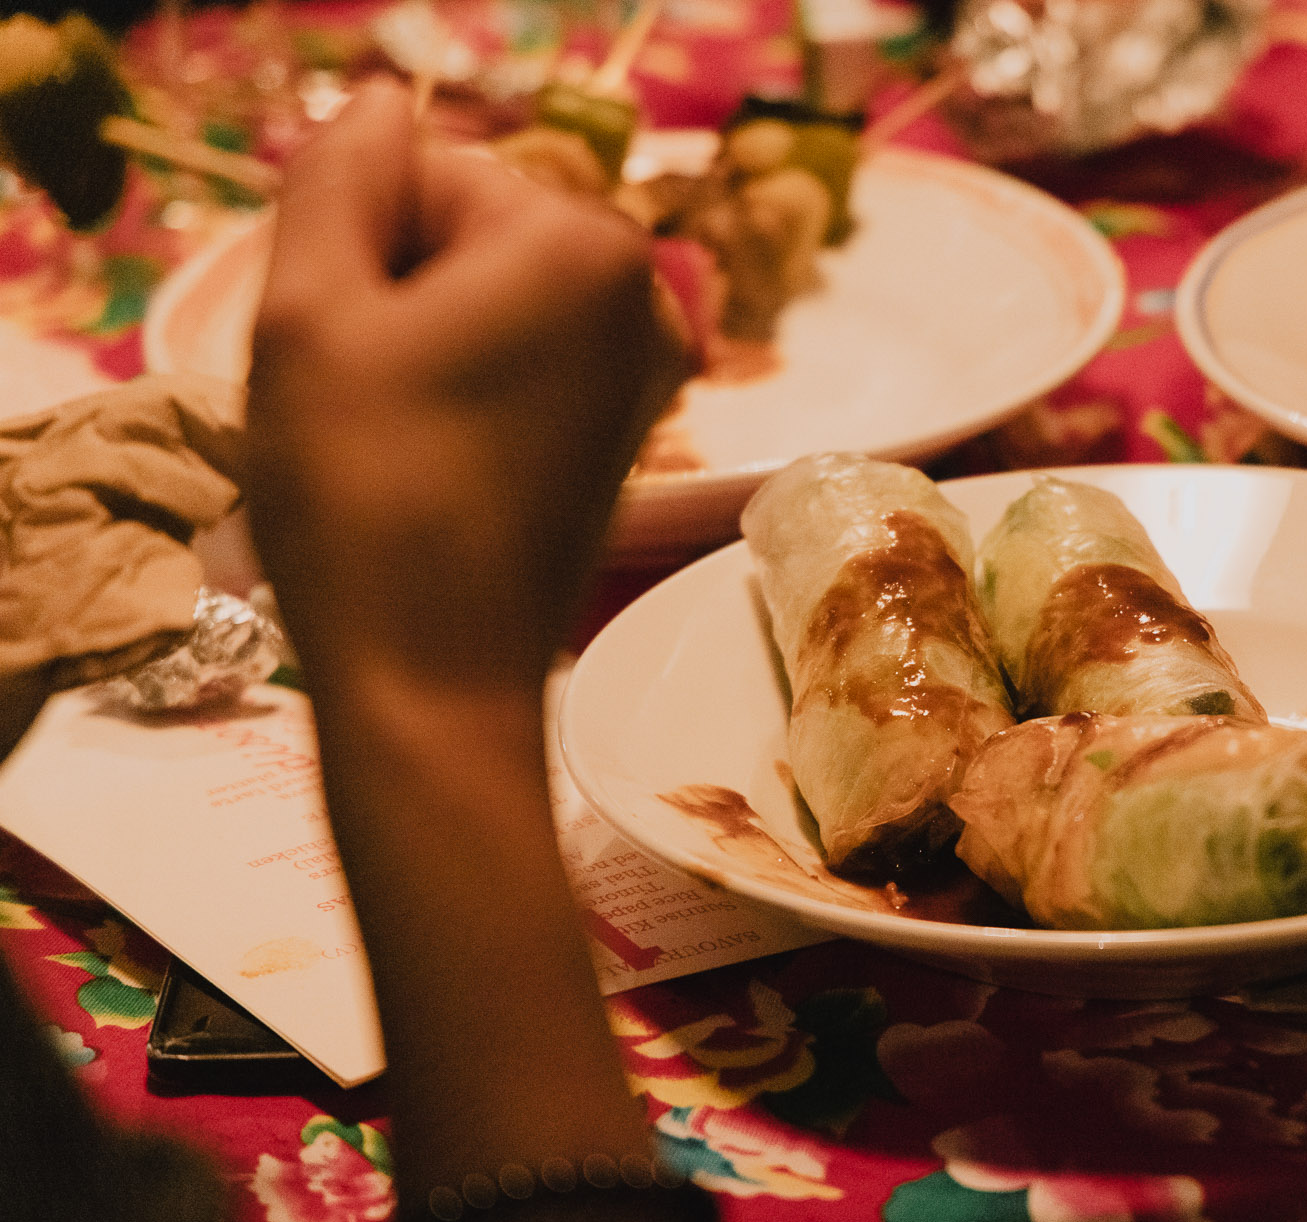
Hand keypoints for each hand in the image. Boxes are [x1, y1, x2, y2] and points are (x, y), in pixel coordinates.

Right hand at [242, 80, 688, 705]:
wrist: (437, 677)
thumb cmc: (365, 495)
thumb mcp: (307, 309)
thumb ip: (337, 175)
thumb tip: (381, 108)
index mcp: (585, 240)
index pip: (421, 176)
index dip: (355, 257)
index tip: (354, 355)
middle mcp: (643, 291)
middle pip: (464, 235)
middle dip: (397, 299)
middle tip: (373, 405)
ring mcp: (647, 366)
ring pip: (484, 302)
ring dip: (423, 350)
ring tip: (404, 440)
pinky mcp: (628, 429)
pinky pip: (520, 364)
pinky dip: (468, 394)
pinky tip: (441, 465)